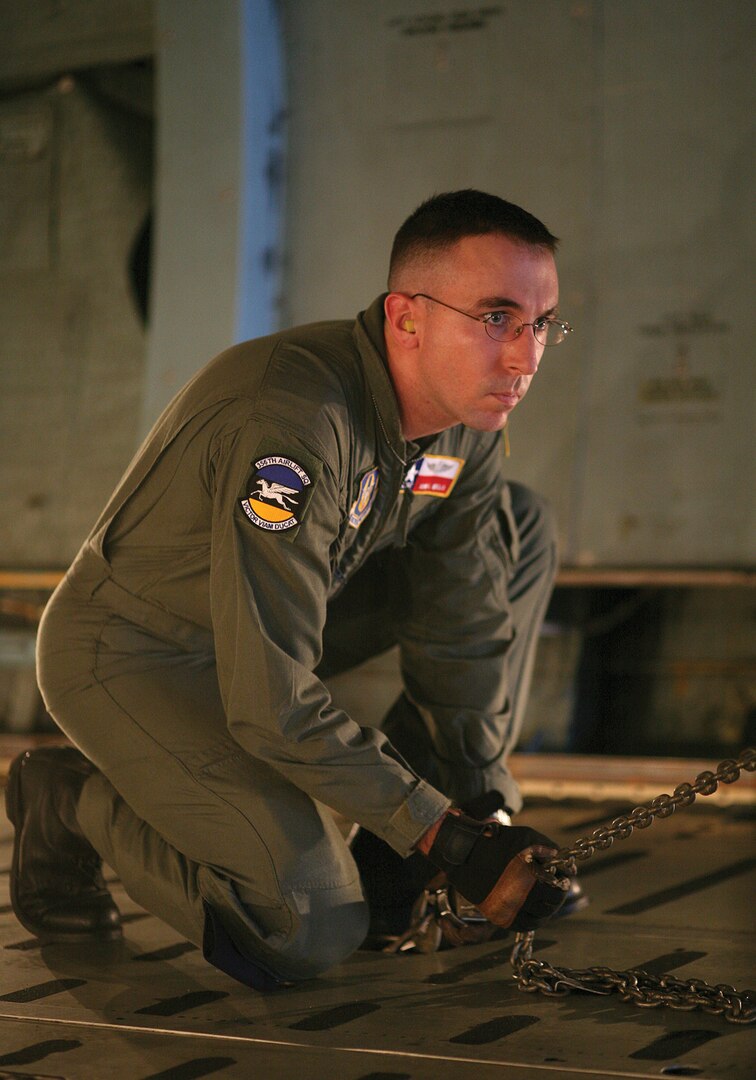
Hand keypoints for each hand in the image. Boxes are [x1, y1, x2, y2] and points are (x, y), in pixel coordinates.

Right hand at [419, 810, 569, 930]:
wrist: (462, 852)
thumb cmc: (496, 841)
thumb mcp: (526, 837)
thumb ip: (550, 850)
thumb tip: (569, 867)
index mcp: (527, 876)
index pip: (558, 890)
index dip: (564, 883)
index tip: (563, 877)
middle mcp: (517, 897)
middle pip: (551, 906)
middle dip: (557, 896)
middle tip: (556, 887)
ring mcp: (507, 908)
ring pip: (539, 919)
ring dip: (546, 909)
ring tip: (544, 897)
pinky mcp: (497, 916)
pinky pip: (523, 925)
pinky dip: (533, 919)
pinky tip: (532, 907)